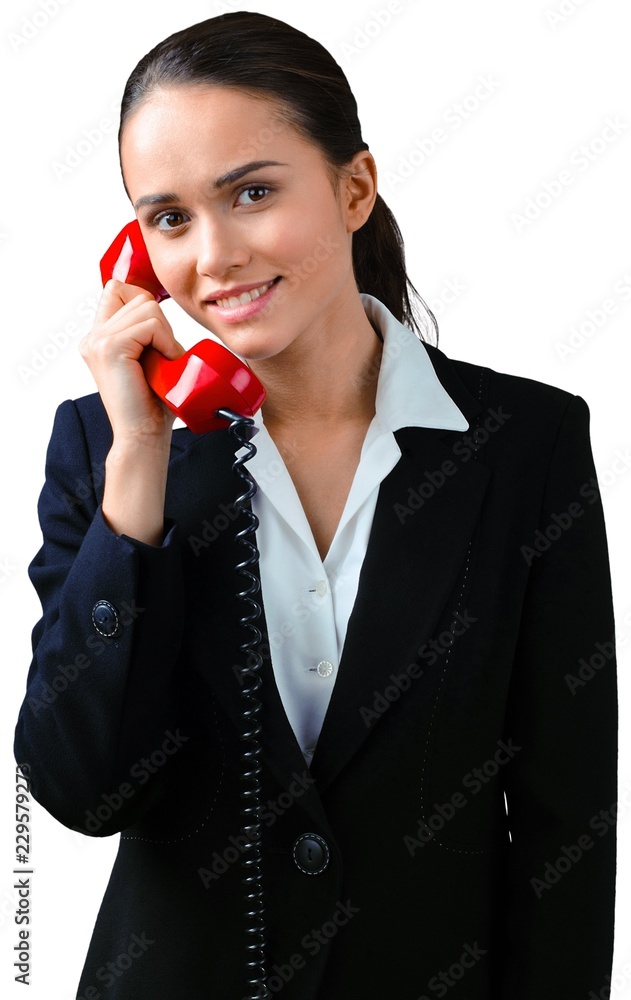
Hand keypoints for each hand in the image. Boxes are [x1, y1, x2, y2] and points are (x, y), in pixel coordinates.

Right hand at [79, 278, 184, 447]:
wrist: (143, 435)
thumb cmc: (152, 403)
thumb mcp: (148, 357)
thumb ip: (145, 331)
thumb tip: (158, 302)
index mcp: (98, 338)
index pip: (117, 288)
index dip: (143, 302)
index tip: (156, 335)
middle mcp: (93, 337)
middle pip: (137, 295)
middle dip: (160, 323)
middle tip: (160, 356)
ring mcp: (98, 341)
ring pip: (147, 306)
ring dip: (165, 334)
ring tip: (161, 362)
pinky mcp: (110, 348)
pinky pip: (151, 324)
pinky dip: (165, 341)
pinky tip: (163, 363)